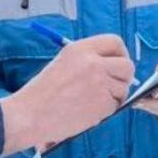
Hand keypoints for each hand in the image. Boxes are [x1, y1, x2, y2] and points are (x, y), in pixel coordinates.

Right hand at [0, 34, 133, 155]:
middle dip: (125, 77)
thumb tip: (113, 67)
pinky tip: (86, 111)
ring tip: (90, 101)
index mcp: (80, 48)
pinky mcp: (102, 103)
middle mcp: (93, 62)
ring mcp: (100, 83)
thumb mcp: (64, 63)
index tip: (118, 64)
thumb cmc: (42, 92)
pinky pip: (115, 106)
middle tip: (114, 86)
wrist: (29, 114)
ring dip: (113, 97)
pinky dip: (105, 110)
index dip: (121, 54)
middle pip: (127, 66)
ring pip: (122, 89)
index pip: (115, 42)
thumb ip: (88, 60)